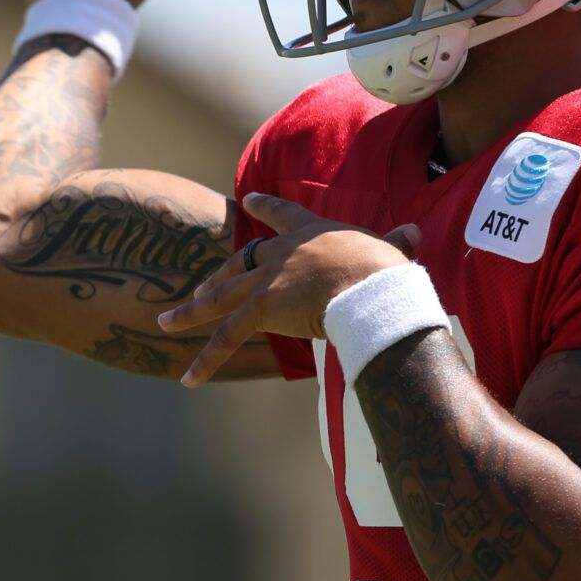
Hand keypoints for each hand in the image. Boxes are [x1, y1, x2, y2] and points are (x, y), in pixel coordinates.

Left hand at [157, 193, 421, 386]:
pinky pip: (227, 338)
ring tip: (165, 322)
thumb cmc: (384, 268)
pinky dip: (206, 360)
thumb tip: (415, 234)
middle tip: (201, 285)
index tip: (249, 201)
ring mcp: (267, 280)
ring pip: (221, 297)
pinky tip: (187, 379)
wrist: (369, 282)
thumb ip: (396, 243)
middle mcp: (281, 253)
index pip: (283, 215)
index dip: (264, 209)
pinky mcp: (261, 308)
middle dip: (218, 275)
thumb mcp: (389, 250)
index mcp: (312, 233)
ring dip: (191, 312)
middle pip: (240, 262)